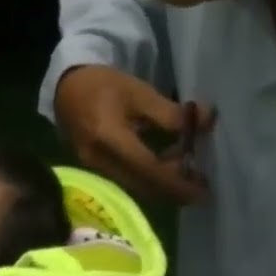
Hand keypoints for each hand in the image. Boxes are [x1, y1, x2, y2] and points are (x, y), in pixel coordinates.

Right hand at [54, 65, 213, 203]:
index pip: (149, 169)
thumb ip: (173, 112)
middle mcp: (99, 160)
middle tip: (201, 182)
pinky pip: (128, 181)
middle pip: (144, 186)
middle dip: (174, 188)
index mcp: (110, 138)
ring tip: (187, 170)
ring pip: (137, 187)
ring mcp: (94, 168)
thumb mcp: (141, 93)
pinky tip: (164, 164)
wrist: (67, 87)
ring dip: (163, 183)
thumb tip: (208, 120)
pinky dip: (150, 178)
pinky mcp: (95, 170)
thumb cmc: (104, 85)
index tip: (203, 190)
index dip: (178, 183)